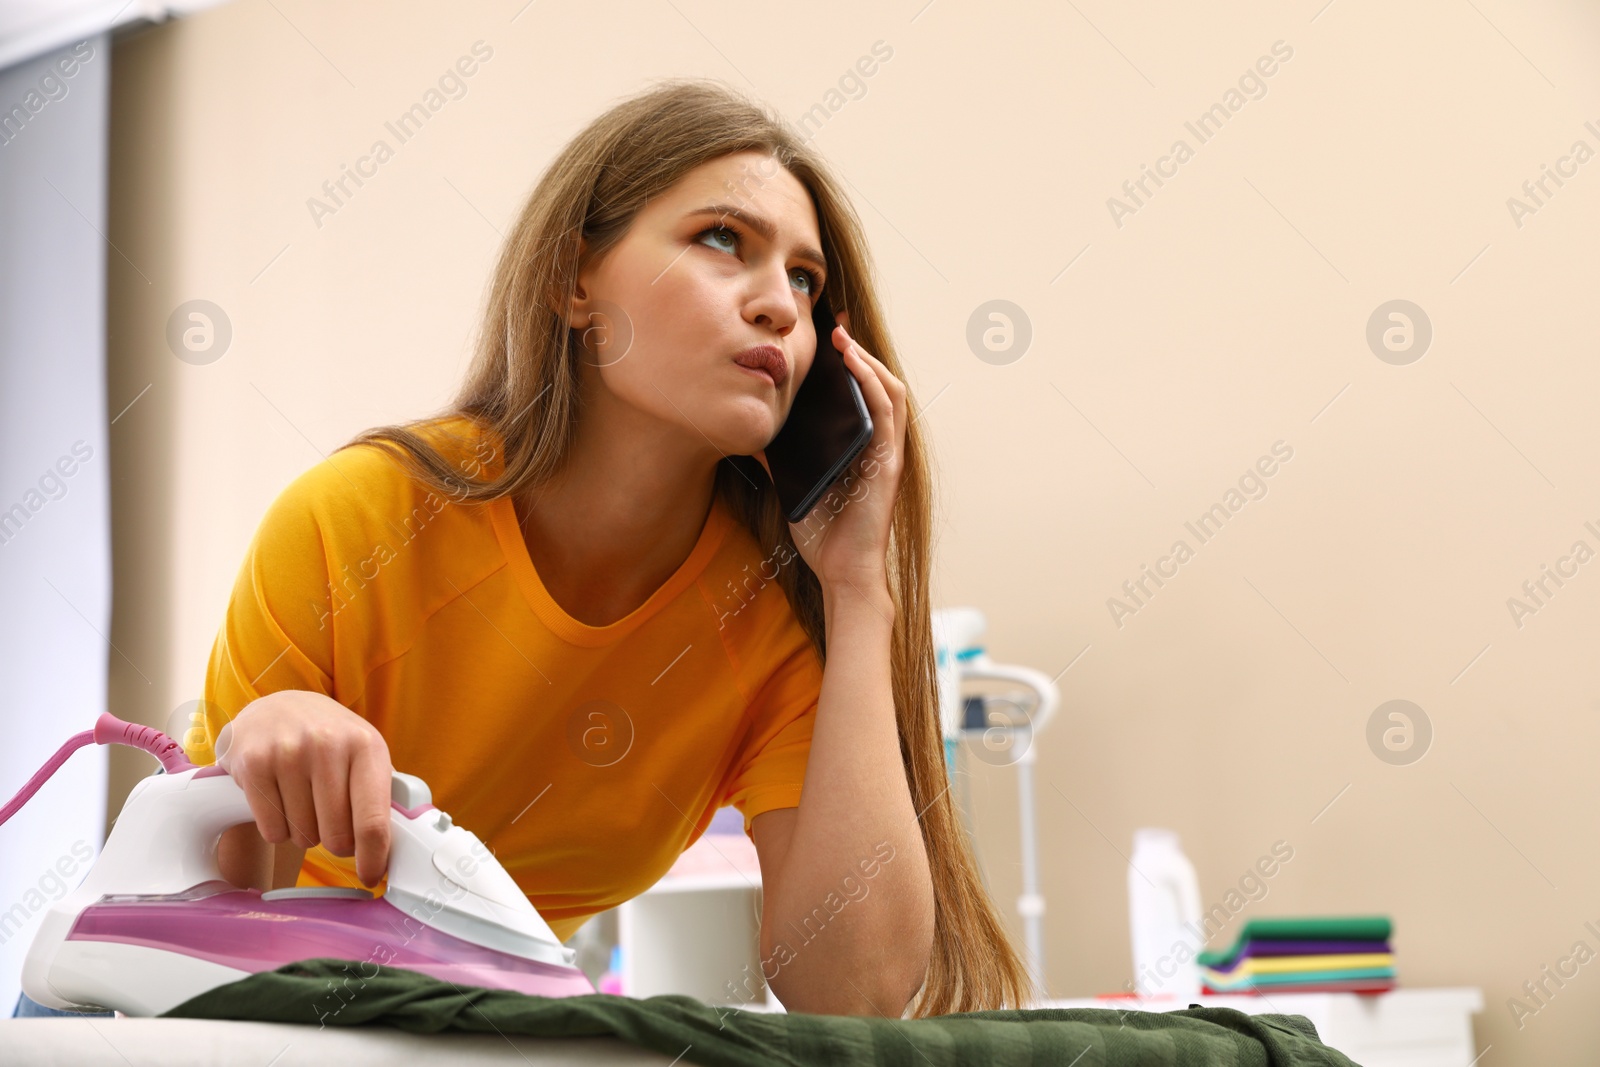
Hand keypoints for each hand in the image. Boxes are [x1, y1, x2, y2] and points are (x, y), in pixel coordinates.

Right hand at [215, 690, 393, 886]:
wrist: (278, 707)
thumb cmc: (330, 739)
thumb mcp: (365, 754)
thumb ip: (382, 796)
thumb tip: (393, 848)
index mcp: (366, 746)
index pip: (373, 820)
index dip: (373, 858)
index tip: (371, 876)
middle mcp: (328, 745)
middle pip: (335, 836)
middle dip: (335, 841)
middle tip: (330, 821)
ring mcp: (288, 752)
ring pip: (302, 835)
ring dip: (304, 831)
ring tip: (303, 800)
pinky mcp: (253, 764)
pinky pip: (272, 829)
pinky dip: (278, 828)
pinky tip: (280, 800)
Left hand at [778, 310, 907, 593]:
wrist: (840, 571)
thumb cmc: (822, 533)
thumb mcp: (792, 484)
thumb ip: (779, 458)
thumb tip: (752, 433)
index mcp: (860, 446)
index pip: (861, 394)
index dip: (849, 362)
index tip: (826, 334)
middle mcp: (879, 445)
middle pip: (878, 384)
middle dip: (858, 351)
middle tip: (834, 324)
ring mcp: (888, 452)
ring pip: (889, 391)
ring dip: (867, 360)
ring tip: (843, 337)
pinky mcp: (888, 462)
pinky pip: (886, 413)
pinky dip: (872, 383)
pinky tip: (854, 364)